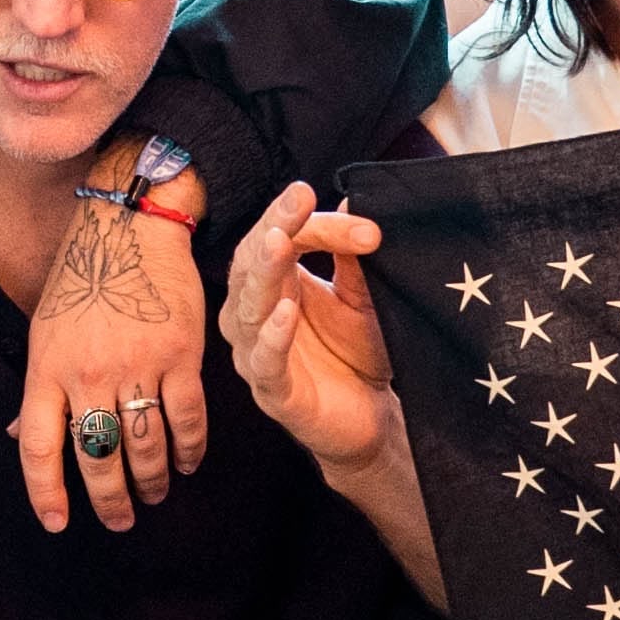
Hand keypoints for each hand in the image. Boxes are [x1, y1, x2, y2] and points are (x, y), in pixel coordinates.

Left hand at [15, 156, 209, 531]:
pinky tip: (186, 463)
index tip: (57, 523)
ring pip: (145, 447)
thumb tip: (15, 435)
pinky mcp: (181, 357)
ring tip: (152, 494)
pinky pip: (187, 419)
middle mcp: (89, 374)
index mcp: (47, 369)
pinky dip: (189, 450)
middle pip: (97, 457)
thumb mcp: (44, 330)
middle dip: (109, 499)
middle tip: (119, 519)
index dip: (45, 492)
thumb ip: (37, 388)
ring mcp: (136, 366)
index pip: (37, 447)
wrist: (131, 228)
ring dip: (150, 481)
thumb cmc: (82, 279)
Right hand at [222, 183, 403, 482]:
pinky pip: (265, 362)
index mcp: (272, 286)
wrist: (370, 421)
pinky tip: (287, 311)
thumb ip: (352, 258)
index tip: (345, 211)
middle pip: (251, 264)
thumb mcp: (360, 297)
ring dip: (265, 274)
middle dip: (275, 228)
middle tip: (298, 201)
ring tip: (280, 243)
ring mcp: (258, 355)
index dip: (308, 222)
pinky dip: (274, 336)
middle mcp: (254, 316)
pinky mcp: (274, 393)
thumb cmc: (356, 355)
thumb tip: (354, 198)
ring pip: (249, 309)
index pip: (277, 238)